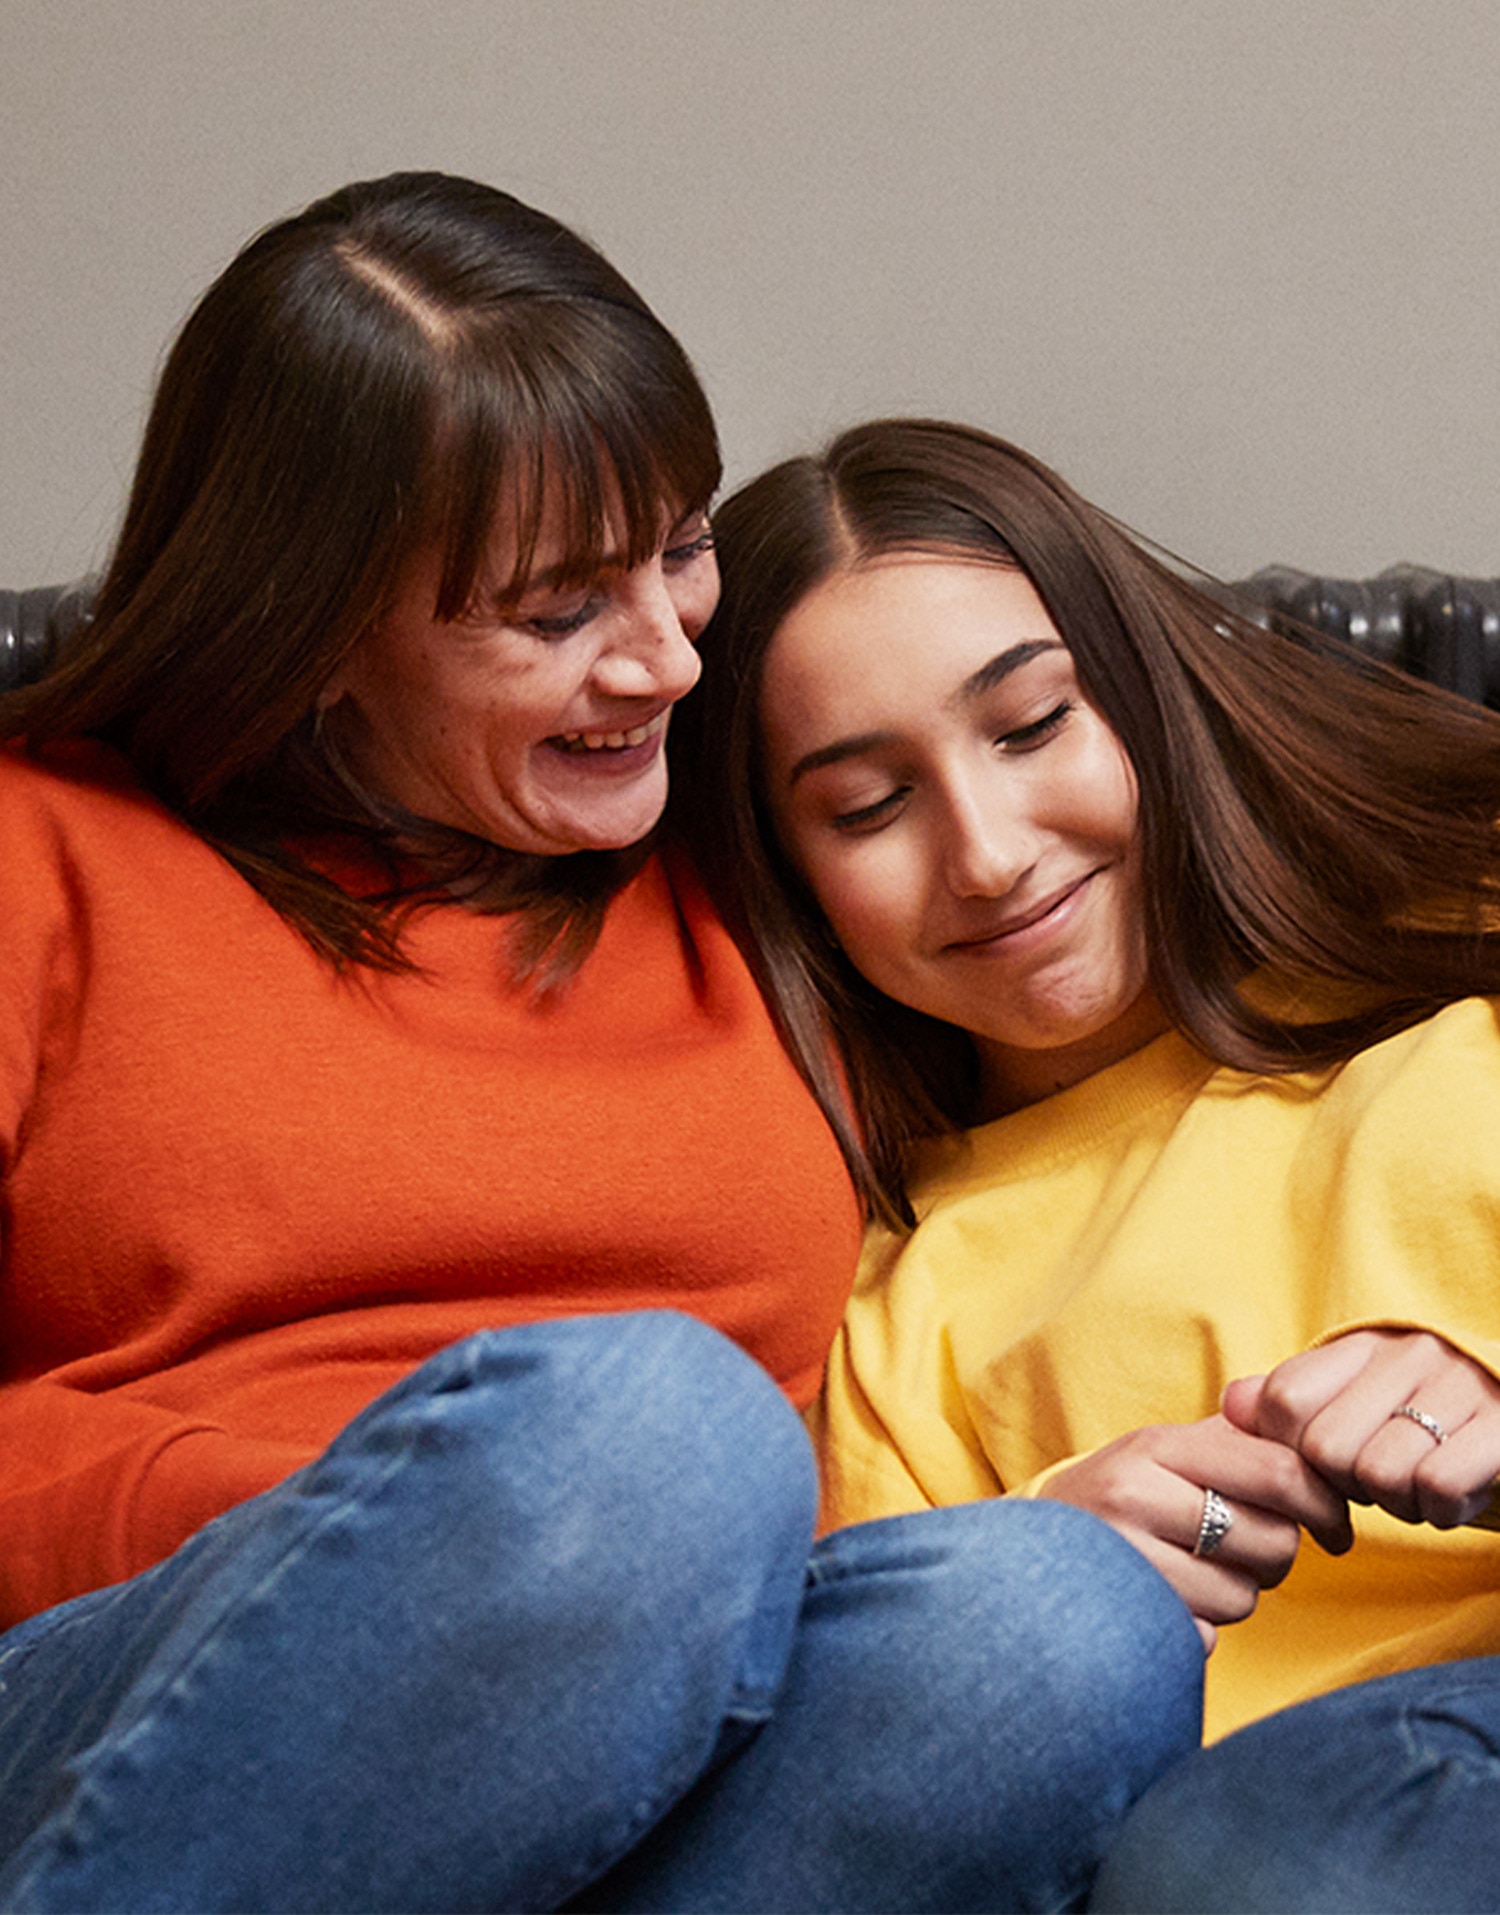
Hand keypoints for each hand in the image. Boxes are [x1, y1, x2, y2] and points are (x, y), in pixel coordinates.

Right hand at [1041, 1414, 1351, 1652]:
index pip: (1279, 1472)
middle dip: (1277, 1554)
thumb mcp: (1162, 1448)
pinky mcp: (1121, 1620)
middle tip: (1251, 1550)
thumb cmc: (1114, 1496)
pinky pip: (1207, 1638)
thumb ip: (1233, 1430)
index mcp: (1156, 1446)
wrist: (1021, 1555)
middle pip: (1273, 1541)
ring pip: (1244, 1597)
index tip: (1335, 1526)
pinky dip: (1201, 1628)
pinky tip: (1171, 1604)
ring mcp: (1124, 1562)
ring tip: (1198, 1573)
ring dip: (1237, 1594)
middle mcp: (1134, 1497)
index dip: (1325, 1504)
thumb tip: (1299, 1410)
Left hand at [1224, 1329, 1499, 1529]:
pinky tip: (1451, 1496)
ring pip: (1380, 1475)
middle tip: (1380, 1481)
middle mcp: (1407, 1354)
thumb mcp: (1354, 1397)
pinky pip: (1438, 1487)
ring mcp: (1457, 1384)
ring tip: (1418, 1485)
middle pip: (1326, 1450)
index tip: (1326, 1466)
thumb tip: (1230, 1405)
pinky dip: (1440, 1511)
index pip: (1283, 1401)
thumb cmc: (1424, 1413)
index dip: (1294, 1453)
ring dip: (1398, 1504)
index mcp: (1361, 1345)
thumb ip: (1287, 1402)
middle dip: (1348, 1486)